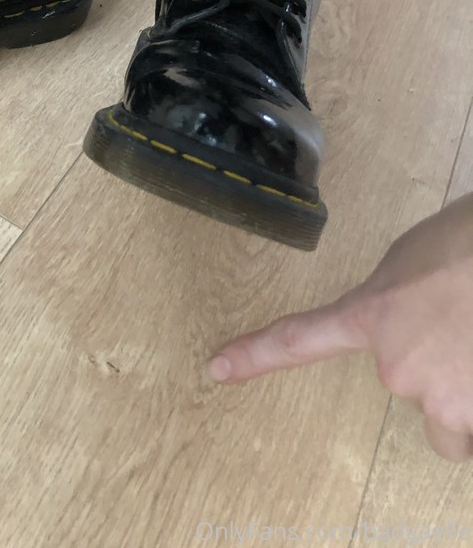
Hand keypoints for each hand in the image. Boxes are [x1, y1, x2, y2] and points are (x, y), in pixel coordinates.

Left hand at [209, 193, 472, 461]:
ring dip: (465, 396)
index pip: (299, 338)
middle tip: (461, 328)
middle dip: (437, 364)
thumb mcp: (410, 264)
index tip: (218, 368)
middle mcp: (393, 368)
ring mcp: (437, 398)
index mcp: (370, 317)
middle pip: (407, 384)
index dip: (257, 355)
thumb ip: (392, 304)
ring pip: (451, 420)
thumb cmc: (466, 244)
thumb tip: (405, 322)